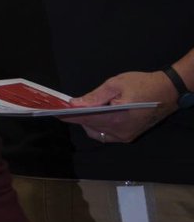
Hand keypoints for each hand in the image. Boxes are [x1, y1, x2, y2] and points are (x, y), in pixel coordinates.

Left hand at [61, 71, 176, 142]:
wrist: (167, 91)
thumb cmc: (142, 84)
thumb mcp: (115, 84)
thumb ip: (94, 96)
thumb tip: (75, 103)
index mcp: (116, 118)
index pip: (85, 119)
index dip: (68, 116)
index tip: (54, 112)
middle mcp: (120, 132)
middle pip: (90, 127)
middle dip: (79, 117)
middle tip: (71, 105)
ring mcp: (126, 136)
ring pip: (98, 133)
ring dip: (89, 122)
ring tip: (86, 108)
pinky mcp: (129, 136)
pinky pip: (107, 134)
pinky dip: (99, 126)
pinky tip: (98, 114)